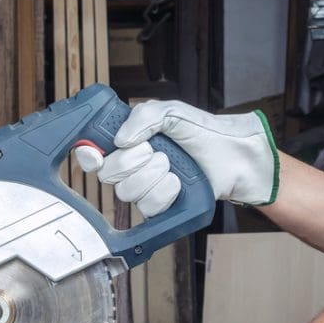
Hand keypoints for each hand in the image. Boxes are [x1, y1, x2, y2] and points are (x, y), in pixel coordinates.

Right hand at [79, 100, 277, 216]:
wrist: (233, 156)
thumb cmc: (205, 132)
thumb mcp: (172, 113)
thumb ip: (143, 116)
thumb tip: (119, 140)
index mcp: (130, 142)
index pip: (95, 154)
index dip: (90, 156)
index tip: (96, 154)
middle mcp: (134, 166)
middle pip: (108, 175)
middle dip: (132, 162)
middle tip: (158, 152)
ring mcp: (147, 188)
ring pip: (127, 193)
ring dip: (151, 178)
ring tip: (172, 167)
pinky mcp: (161, 208)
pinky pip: (147, 209)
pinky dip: (163, 194)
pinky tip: (178, 184)